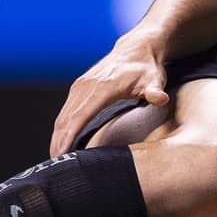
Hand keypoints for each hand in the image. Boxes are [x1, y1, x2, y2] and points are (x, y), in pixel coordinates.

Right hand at [49, 34, 169, 156]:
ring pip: (62, 117)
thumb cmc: (146, 68)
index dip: (67, 137)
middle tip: (55, 169)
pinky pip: (65, 112)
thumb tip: (160, 98)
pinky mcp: (79, 88)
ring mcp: (80, 86)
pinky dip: (61, 129)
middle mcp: (86, 86)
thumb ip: (155, 92)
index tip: (60, 156)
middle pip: (65, 120)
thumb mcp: (154, 80)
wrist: (137, 47)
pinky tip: (61, 143)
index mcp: (102, 87)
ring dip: (56, 138)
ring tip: (56, 161)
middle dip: (58, 144)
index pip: (79, 117)